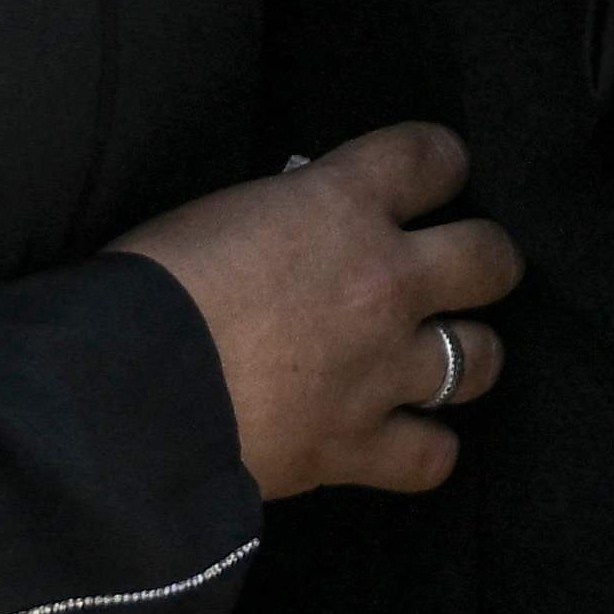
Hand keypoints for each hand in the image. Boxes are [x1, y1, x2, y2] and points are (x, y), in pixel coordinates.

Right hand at [113, 121, 521, 501]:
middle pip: (491, 258)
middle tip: (462, 273)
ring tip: (443, 360)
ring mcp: (380, 368)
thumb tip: (303, 235)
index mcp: (341, 203)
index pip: (434, 156)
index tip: (435, 177)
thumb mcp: (226, 212)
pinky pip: (432, 457)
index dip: (441, 163)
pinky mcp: (357, 446)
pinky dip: (423, 451)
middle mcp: (383, 280)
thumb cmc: (148, 285)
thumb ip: (289, 217)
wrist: (122, 387)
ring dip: (467, 357)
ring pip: (481, 359)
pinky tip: (404, 442)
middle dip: (486, 262)